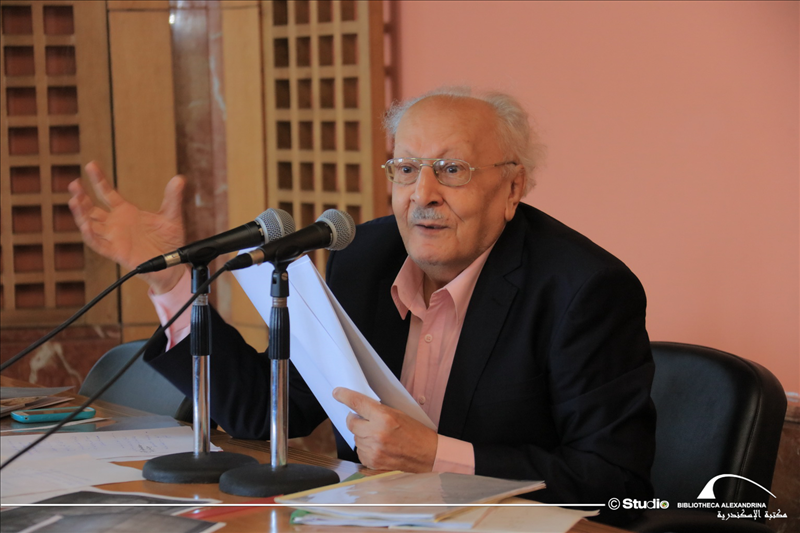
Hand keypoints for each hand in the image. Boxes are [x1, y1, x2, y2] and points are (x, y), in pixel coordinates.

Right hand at [68, 161, 186, 293]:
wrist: (173, 264)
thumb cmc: (169, 241)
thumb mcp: (172, 216)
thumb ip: (173, 198)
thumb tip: (179, 179)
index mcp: (126, 212)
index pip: (107, 193)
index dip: (98, 180)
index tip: (91, 164)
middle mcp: (116, 224)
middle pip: (92, 208)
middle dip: (82, 196)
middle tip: (74, 184)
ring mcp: (114, 238)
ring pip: (90, 224)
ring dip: (81, 214)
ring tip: (74, 200)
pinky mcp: (116, 252)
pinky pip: (98, 244)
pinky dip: (90, 235)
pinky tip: (85, 225)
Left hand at [333, 387, 437, 471]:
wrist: (428, 455)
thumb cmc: (416, 433)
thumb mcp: (399, 414)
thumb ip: (378, 411)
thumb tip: (359, 409)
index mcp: (385, 418)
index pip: (358, 403)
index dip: (345, 396)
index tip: (337, 393)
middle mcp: (376, 434)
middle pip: (351, 422)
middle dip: (355, 419)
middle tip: (364, 419)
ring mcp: (374, 450)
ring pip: (355, 438)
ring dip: (361, 435)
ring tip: (378, 436)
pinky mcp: (373, 462)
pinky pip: (359, 451)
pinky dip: (365, 448)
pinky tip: (378, 447)